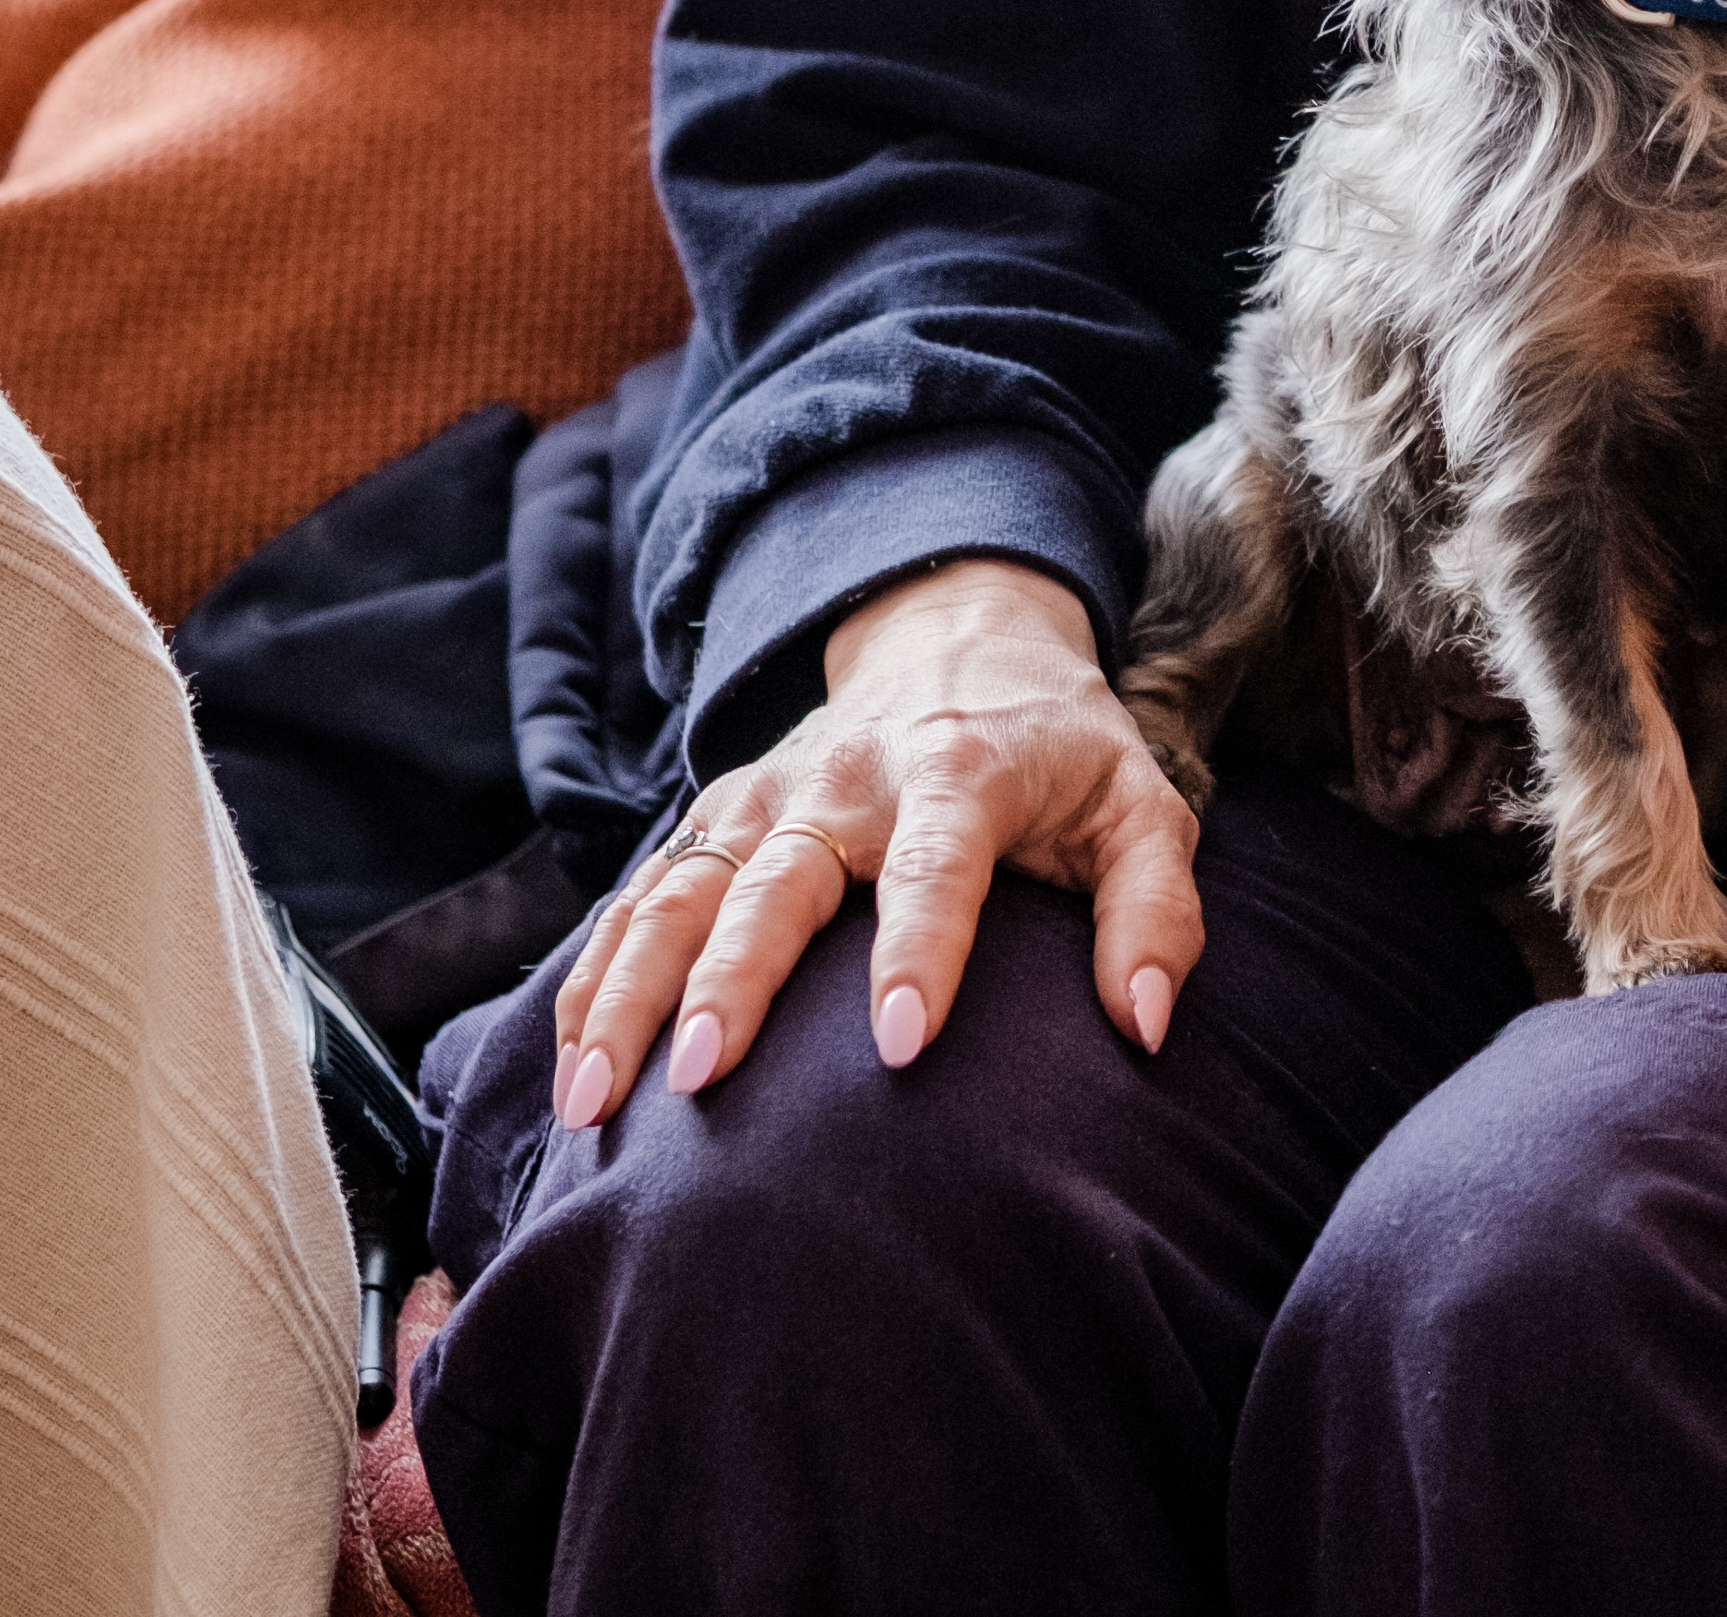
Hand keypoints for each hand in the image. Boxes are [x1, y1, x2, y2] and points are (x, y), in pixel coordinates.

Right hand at [544, 558, 1206, 1128]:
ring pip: (682, 889)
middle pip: (776, 883)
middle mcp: (848, 781)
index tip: (899, 1047)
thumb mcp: (1140, 807)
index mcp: (961, 776)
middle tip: (698, 1080)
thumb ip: (1155, 912)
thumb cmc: (1061, 749)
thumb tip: (1144, 1027)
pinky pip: (644, 891)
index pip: (939, 869)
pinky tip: (571, 1054)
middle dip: (730, 980)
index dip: (921, 953)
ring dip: (632, 989)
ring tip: (593, 1096)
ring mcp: (770, 795)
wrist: (962, 630)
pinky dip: (598, 970)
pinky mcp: (722, 810)